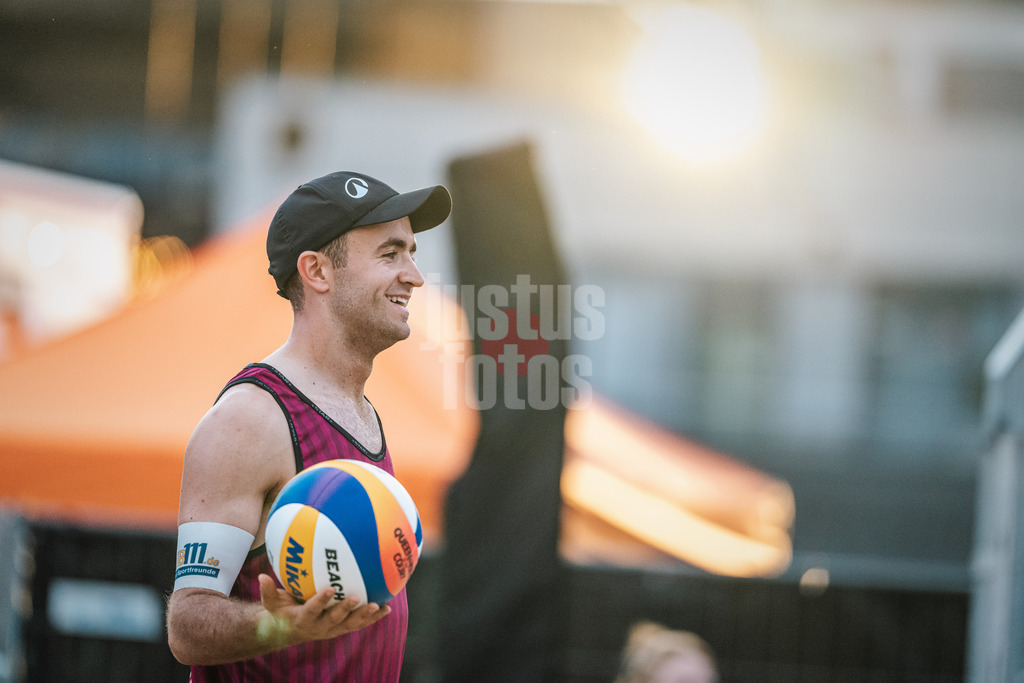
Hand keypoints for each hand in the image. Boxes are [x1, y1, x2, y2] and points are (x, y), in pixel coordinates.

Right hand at [256, 574, 390, 646]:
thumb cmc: (281, 611)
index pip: (312, 609)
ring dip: (364, 616)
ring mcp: (333, 629)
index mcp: (303, 618)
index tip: (330, 588)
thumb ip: (268, 591)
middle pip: (334, 619)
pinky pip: (360, 624)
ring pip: (351, 624)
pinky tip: (387, 608)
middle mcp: (319, 627)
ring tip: (377, 606)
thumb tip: (260, 575)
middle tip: (356, 597)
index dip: (322, 600)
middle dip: (346, 609)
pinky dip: (373, 617)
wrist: (290, 631)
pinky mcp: (343, 629)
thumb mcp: (271, 603)